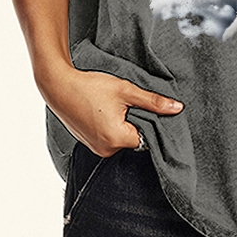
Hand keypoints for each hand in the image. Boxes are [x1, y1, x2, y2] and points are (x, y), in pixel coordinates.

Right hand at [38, 64, 183, 156]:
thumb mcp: (126, 90)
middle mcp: (106, 150)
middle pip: (134, 140)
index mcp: (116, 139)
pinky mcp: (89, 144)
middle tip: (132, 103)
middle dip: (137, 123)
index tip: (151, 109)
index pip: (147, 138)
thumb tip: (177, 108)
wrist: (59, 86)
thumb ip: (152, 101)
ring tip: (117, 106)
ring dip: (124, 125)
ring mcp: (96, 149)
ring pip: (122, 139)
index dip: (152, 123)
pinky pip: (109, 139)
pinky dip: (113, 127)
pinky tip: (107, 111)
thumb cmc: (91, 87)